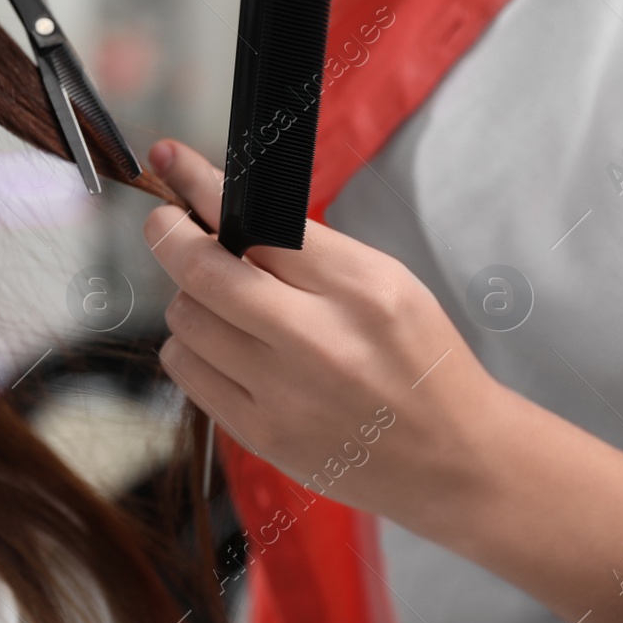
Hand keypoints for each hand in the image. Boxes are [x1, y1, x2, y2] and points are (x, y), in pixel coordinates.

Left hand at [142, 138, 622, 622]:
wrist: (455, 461)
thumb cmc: (419, 361)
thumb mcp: (386, 283)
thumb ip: (306, 251)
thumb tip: (222, 211)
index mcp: (360, 290)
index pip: (257, 223)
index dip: (201, 186)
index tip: (171, 161)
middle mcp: (318, 342)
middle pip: (201, 271)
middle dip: (169, 234)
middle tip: (166, 222)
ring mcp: (284, 394)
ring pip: (185, 318)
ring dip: (190, 298)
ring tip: (221, 300)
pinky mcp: (260, 434)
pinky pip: (186, 369)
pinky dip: (191, 347)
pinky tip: (222, 346)